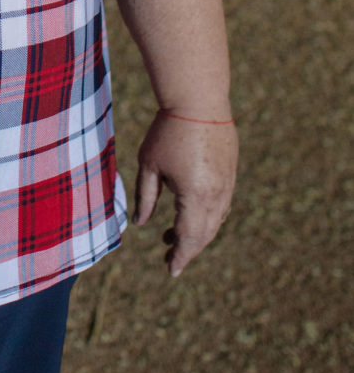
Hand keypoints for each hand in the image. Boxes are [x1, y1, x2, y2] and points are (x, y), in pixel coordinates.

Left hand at [134, 109, 237, 276]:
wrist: (199, 101)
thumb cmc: (168, 132)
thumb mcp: (149, 165)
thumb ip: (145, 197)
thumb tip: (141, 224)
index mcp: (196, 197)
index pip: (190, 238)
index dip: (181, 257)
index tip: (171, 271)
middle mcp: (217, 195)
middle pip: (205, 234)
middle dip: (188, 249)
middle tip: (169, 256)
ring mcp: (227, 184)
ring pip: (215, 221)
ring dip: (198, 233)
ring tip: (172, 236)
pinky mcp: (230, 172)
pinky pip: (222, 204)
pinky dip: (208, 217)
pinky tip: (192, 215)